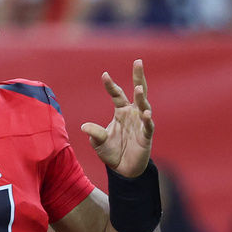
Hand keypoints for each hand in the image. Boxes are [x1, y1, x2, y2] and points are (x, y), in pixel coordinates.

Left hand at [81, 59, 153, 176]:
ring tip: (138, 88)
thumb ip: (94, 133)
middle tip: (138, 61)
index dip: (111, 85)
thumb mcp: (98, 142)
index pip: (117, 94)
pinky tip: (146, 113)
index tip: (104, 74)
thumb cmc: (111, 152)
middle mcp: (133, 114)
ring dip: (142, 97)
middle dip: (138, 76)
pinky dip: (147, 120)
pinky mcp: (146, 136)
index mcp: (121, 112)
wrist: (123, 170)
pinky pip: (148, 126)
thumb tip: (84, 127)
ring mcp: (141, 123)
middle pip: (138, 92)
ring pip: (144, 106)